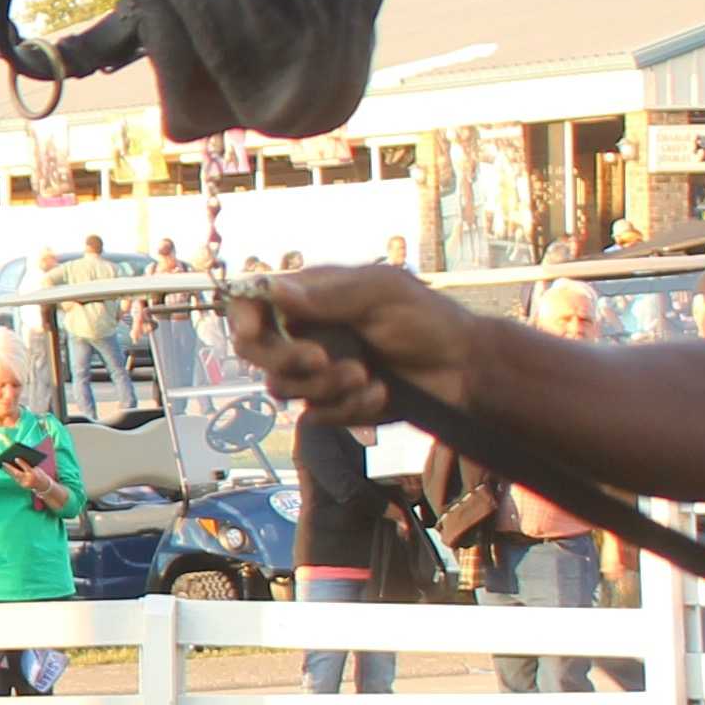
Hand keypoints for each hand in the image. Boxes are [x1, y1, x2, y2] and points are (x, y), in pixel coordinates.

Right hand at [231, 263, 476, 430]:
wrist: (463, 371)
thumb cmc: (428, 320)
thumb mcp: (383, 294)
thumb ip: (328, 295)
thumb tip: (273, 289)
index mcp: (311, 298)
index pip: (251, 303)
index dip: (241, 317)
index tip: (252, 332)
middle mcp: (305, 333)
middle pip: (255, 351)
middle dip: (286, 359)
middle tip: (322, 359)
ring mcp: (316, 371)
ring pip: (282, 388)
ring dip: (325, 386)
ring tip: (367, 376)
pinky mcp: (332, 404)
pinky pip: (314, 415)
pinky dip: (348, 408)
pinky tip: (380, 394)